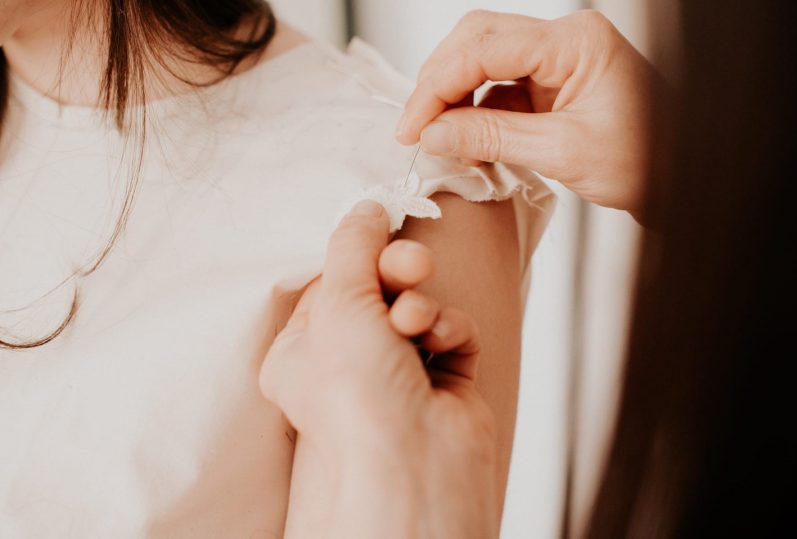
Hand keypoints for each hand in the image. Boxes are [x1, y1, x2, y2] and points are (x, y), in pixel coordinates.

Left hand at [259, 200, 497, 538]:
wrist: (411, 459)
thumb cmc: (355, 391)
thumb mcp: (338, 300)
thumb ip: (353, 244)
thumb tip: (365, 208)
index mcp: (304, 351)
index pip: (334, 283)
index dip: (357, 256)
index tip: (377, 230)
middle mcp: (350, 363)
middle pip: (379, 290)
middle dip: (397, 272)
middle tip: (410, 265)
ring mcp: (398, 373)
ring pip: (420, 306)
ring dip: (422, 305)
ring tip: (416, 323)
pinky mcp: (444, 382)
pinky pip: (452, 332)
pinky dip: (450, 330)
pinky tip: (441, 343)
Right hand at [396, 9, 665, 216]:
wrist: (681, 178)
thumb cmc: (647, 160)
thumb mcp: (563, 152)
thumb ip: (491, 137)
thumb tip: (433, 134)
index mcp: (575, 42)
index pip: (484, 48)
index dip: (436, 86)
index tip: (412, 127)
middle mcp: (564, 41)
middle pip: (477, 42)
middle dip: (439, 84)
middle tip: (415, 129)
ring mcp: (557, 61)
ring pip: (483, 63)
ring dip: (454, 99)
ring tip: (439, 139)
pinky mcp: (552, 85)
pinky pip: (499, 89)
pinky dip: (475, 114)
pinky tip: (466, 140)